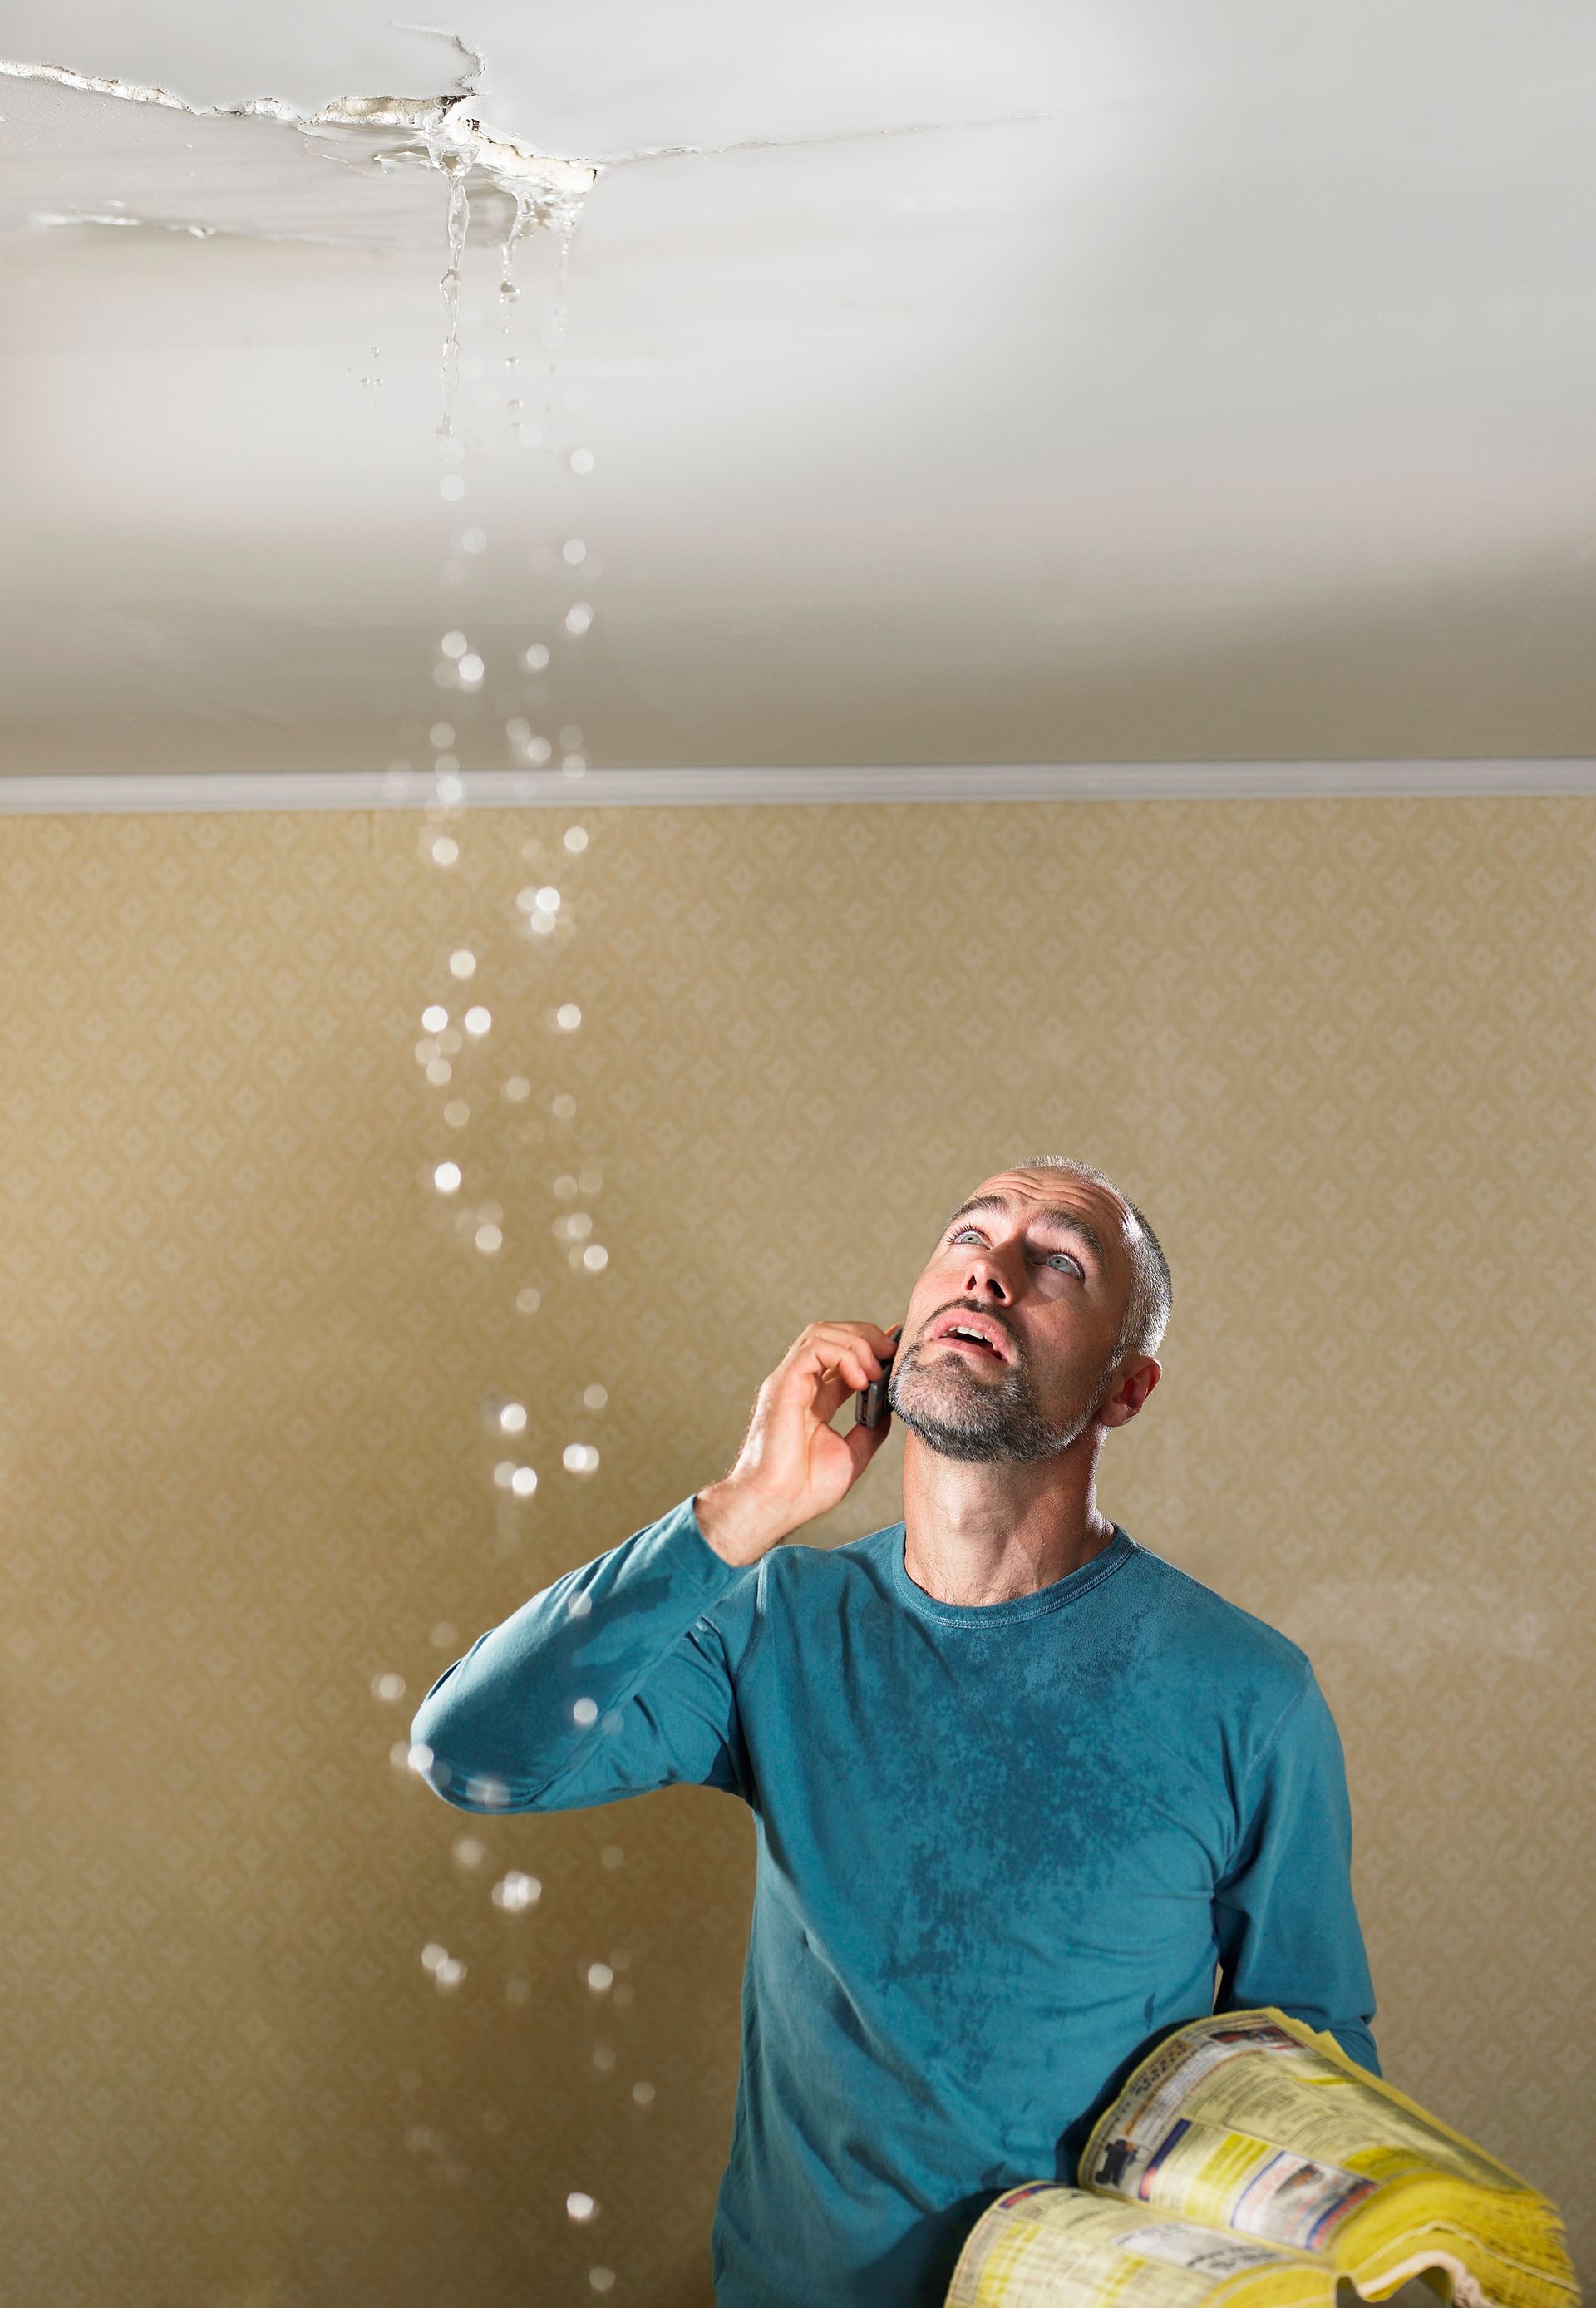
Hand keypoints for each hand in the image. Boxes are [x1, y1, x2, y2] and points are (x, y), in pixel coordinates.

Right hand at [695, 1320, 898, 1565]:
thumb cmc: (805, 1489)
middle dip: (867, 1336)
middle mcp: (800, 1384)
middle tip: (892, 1353)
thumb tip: (890, 1408)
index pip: (841, 1356)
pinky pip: (813, 1348)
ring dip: (856, 1342)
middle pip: (831, 1335)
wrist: (777, 1506)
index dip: (870, 1346)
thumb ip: (870, 1429)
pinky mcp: (782, 1384)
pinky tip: (861, 1379)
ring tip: (877, 1368)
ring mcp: (789, 1382)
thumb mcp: (852, 1454)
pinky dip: (843, 1355)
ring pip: (820, 1333)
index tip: (897, 1349)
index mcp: (814, 1399)